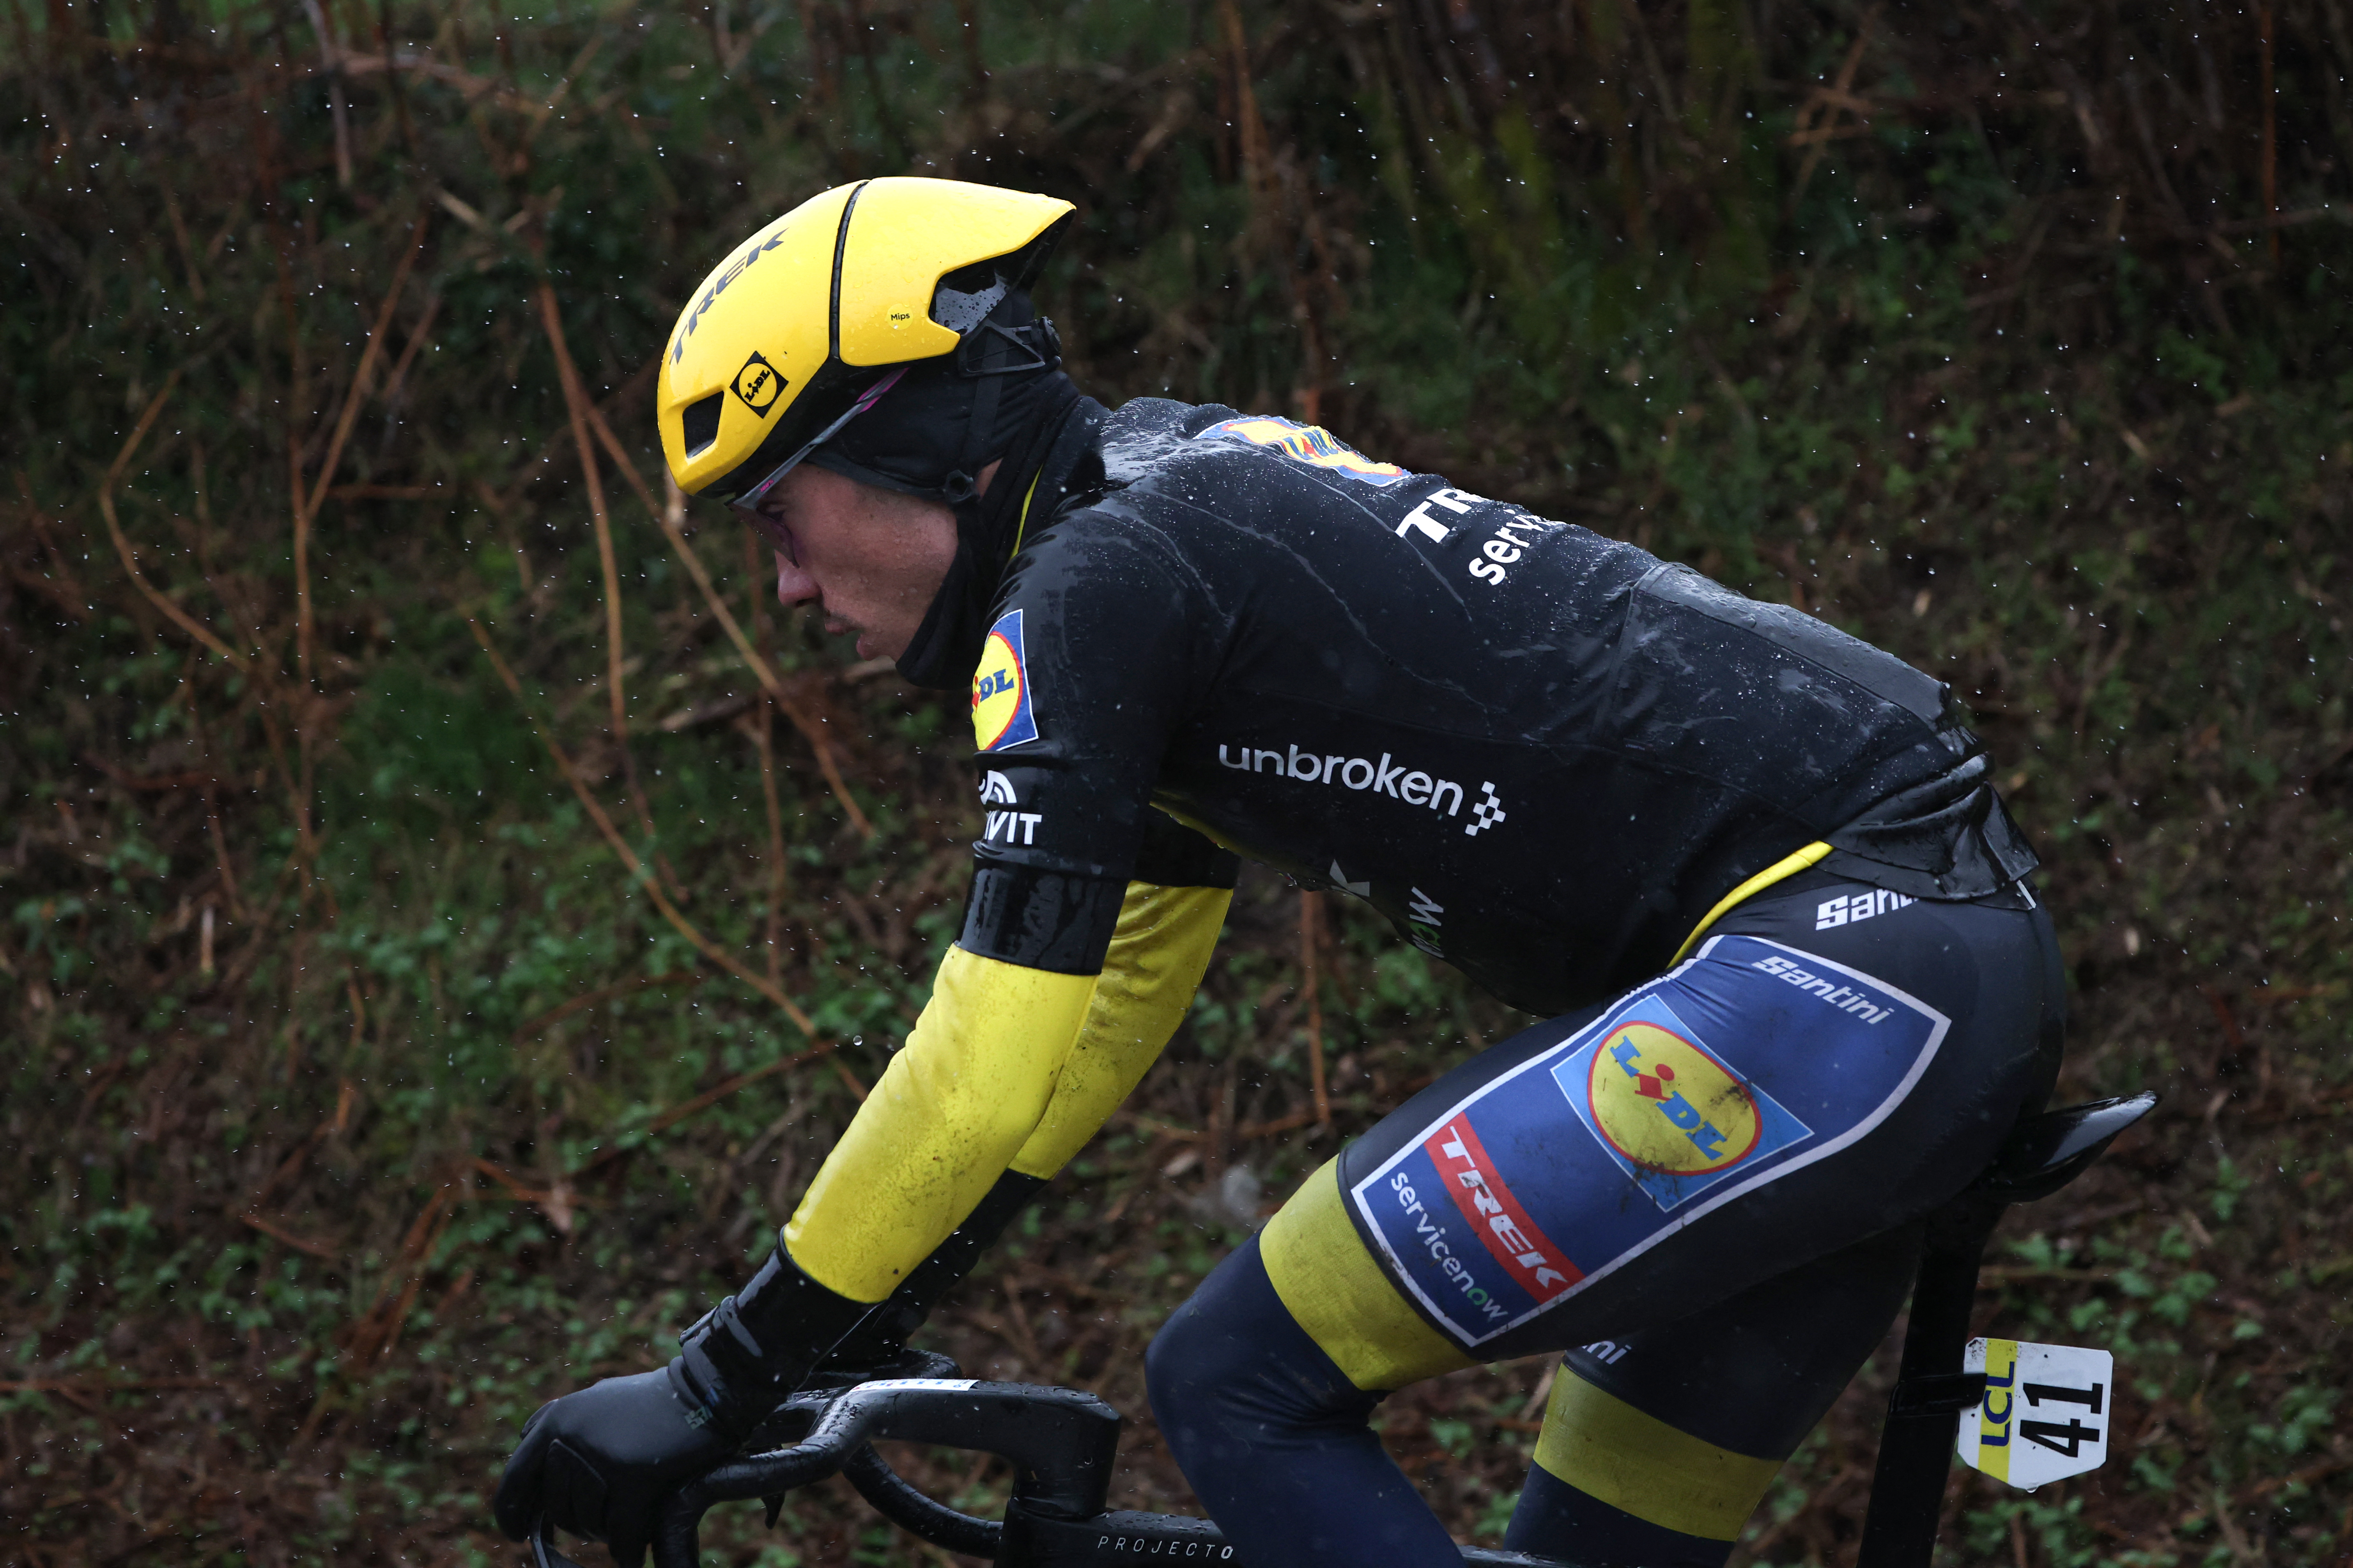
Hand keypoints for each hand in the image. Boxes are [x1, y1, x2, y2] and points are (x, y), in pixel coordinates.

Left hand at [493, 1367, 728, 1566]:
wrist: (706, 1389)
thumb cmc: (656, 1400)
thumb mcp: (598, 1398)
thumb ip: (564, 1423)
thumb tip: (532, 1444)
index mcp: (556, 1417)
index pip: (515, 1478)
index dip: (512, 1514)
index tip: (519, 1534)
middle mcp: (569, 1436)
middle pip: (557, 1509)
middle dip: (577, 1526)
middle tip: (599, 1529)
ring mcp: (599, 1456)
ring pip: (588, 1523)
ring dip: (605, 1535)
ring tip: (626, 1530)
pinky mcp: (632, 1476)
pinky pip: (621, 1534)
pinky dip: (627, 1551)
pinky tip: (633, 1557)